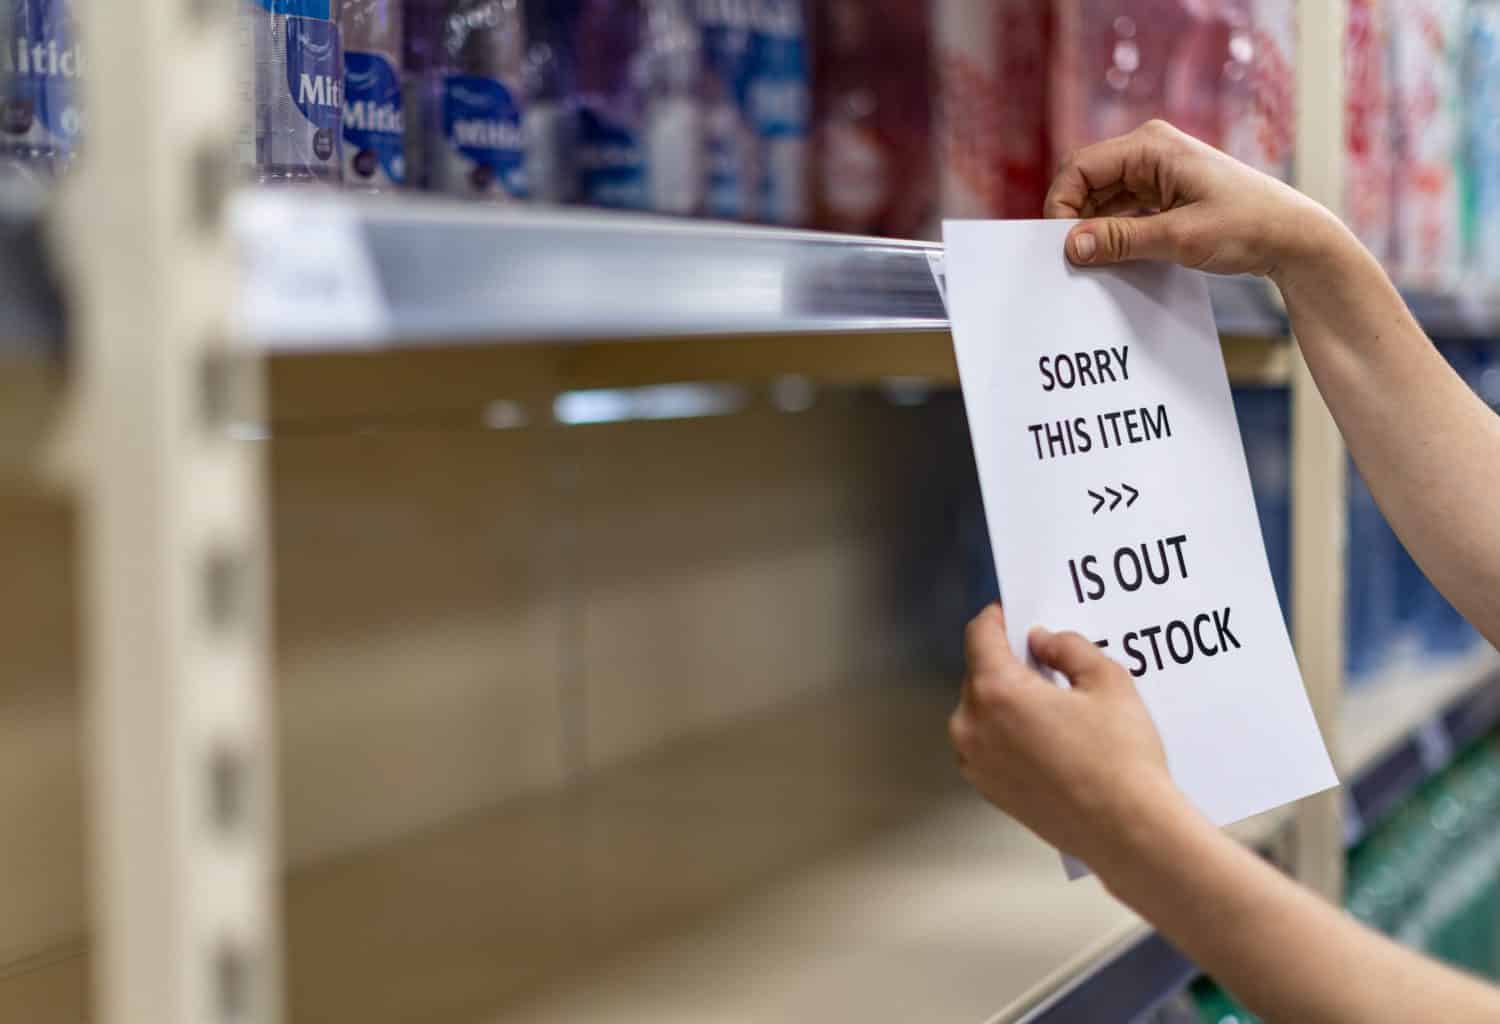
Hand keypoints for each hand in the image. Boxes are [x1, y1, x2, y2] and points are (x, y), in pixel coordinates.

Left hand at [948, 603, 1189, 872]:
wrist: (1127, 830)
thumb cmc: (1120, 758)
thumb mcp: (1107, 680)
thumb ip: (1068, 647)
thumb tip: (1043, 641)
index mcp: (996, 692)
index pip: (979, 635)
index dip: (997, 618)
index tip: (1013, 614)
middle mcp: (972, 726)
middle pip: (978, 673)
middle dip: (1007, 662)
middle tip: (1045, 660)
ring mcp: (975, 762)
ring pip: (980, 711)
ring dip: (1004, 699)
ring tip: (1050, 702)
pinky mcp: (987, 789)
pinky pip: (986, 744)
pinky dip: (1006, 732)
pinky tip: (1046, 736)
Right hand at [1045, 120, 1345, 280]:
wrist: (1294, 236)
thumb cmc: (1247, 226)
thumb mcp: (1179, 237)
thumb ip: (1121, 240)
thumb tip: (1072, 245)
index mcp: (1152, 145)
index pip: (1081, 167)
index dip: (1061, 205)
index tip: (1060, 245)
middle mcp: (1150, 150)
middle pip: (1087, 181)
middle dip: (1075, 218)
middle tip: (1071, 258)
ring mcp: (1157, 170)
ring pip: (1102, 197)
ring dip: (1094, 227)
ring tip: (1091, 262)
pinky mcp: (1165, 192)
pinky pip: (1122, 208)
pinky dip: (1113, 231)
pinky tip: (1113, 257)